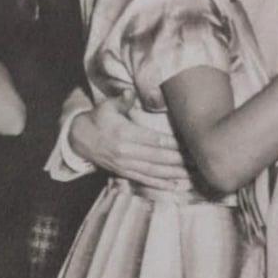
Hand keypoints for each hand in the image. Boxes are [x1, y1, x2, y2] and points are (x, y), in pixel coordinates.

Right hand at [70, 90, 190, 189]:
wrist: (78, 139)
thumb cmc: (97, 119)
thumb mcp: (107, 106)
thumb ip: (122, 100)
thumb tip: (131, 91)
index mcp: (125, 135)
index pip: (154, 140)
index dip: (173, 144)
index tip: (191, 144)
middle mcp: (126, 153)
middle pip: (158, 158)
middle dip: (180, 160)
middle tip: (200, 160)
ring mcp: (125, 165)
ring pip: (154, 172)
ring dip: (175, 174)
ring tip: (193, 174)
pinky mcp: (124, 173)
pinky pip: (145, 180)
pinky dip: (161, 184)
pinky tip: (176, 186)